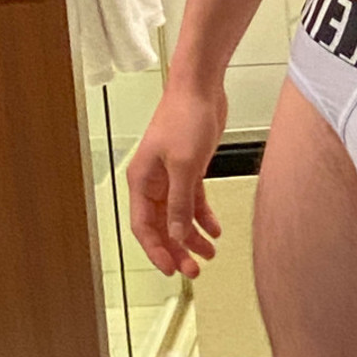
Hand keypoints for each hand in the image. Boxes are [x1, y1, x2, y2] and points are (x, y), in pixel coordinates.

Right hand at [127, 83, 227, 278]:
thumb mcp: (184, 164)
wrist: (201, 86)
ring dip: (192, 236)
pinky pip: (193, 200)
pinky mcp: (189, 167)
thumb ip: (179, 202)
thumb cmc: (185, 116)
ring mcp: (172, 174)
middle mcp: (153, 181)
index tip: (171, 270)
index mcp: (142, 180)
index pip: (143, 226)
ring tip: (209, 255)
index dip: (156, 250)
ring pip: (179, 215)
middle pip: (162, 225)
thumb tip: (175, 234)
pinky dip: (202, 215)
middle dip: (177, 248)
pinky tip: (214, 230)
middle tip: (195, 269)